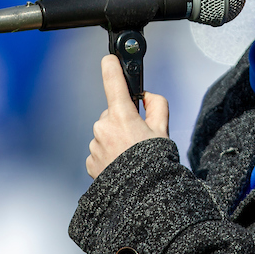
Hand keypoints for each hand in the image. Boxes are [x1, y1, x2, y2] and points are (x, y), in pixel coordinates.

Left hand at [86, 54, 169, 178]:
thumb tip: (146, 96)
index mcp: (122, 116)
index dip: (111, 67)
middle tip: (138, 136)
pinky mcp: (90, 161)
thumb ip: (157, 105)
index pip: (113, 82)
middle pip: (112, 113)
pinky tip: (121, 164)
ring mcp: (95, 145)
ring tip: (130, 155)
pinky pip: (99, 150)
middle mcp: (103, 127)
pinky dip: (109, 154)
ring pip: (105, 133)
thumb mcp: (163, 130)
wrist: (141, 194)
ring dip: (115, 139)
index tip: (109, 59)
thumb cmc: (154, 162)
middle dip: (123, 119)